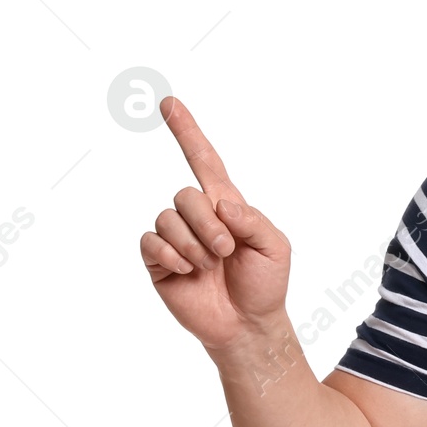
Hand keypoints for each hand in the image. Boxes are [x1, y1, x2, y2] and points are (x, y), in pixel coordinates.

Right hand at [138, 97, 292, 351]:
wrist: (248, 323)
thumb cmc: (265, 283)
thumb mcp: (275, 246)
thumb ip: (252, 220)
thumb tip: (220, 205)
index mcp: (226, 206)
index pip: (204, 161)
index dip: (187, 132)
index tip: (170, 103)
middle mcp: (197, 216)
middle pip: (185, 194)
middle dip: (207, 225)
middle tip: (226, 252)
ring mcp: (175, 237)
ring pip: (168, 218)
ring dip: (194, 245)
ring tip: (210, 267)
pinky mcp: (158, 261)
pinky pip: (151, 242)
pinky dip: (173, 256)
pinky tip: (188, 272)